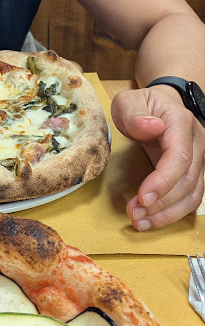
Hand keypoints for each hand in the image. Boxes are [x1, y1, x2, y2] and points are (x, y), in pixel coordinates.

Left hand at [111, 85, 204, 229]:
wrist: (161, 104)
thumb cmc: (143, 104)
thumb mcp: (129, 100)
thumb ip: (134, 112)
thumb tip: (150, 127)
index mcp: (180, 124)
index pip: (179, 157)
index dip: (163, 181)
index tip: (142, 198)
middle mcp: (196, 144)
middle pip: (187, 181)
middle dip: (160, 203)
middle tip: (133, 214)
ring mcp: (197, 160)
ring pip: (192, 194)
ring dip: (166, 214)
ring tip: (139, 223)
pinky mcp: (191, 173)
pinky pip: (189, 198)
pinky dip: (171, 213)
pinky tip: (150, 221)